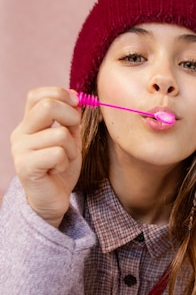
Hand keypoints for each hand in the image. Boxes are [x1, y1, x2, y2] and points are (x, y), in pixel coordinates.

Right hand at [11, 87, 81, 226]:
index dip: (60, 94)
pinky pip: (57, 153)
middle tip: (74, 133)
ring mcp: (20, 150)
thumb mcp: (69, 140)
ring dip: (71, 149)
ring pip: (59, 134)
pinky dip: (65, 162)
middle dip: (71, 116)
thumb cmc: (60, 169)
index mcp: (28, 124)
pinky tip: (57, 170)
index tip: (77, 104)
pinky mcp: (25, 166)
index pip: (37, 95)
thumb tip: (76, 97)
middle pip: (47, 106)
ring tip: (64, 160)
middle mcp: (20, 134)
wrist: (53, 200)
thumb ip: (71, 120)